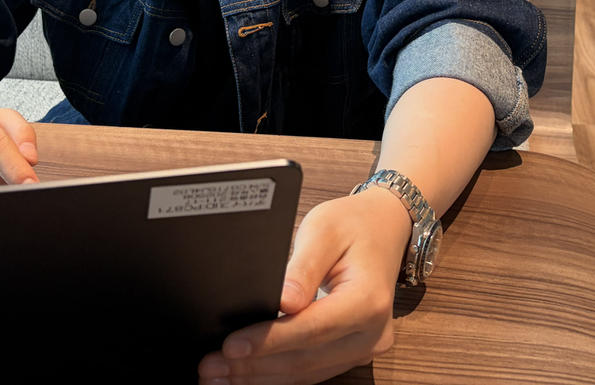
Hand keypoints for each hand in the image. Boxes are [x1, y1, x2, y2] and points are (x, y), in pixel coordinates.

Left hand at [198, 186, 411, 384]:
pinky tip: (247, 373)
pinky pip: (312, 370)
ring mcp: (365, 347)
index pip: (312, 328)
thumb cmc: (353, 225)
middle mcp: (372, 331)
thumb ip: (302, 268)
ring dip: (260, 376)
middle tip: (210, 366)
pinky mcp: (352, 352)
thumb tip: (280, 302)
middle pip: (306, 359)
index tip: (230, 345)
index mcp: (368, 299)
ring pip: (306, 372)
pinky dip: (276, 373)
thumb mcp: (323, 230)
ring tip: (219, 374)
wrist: (384, 229)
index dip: (268, 340)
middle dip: (254, 366)